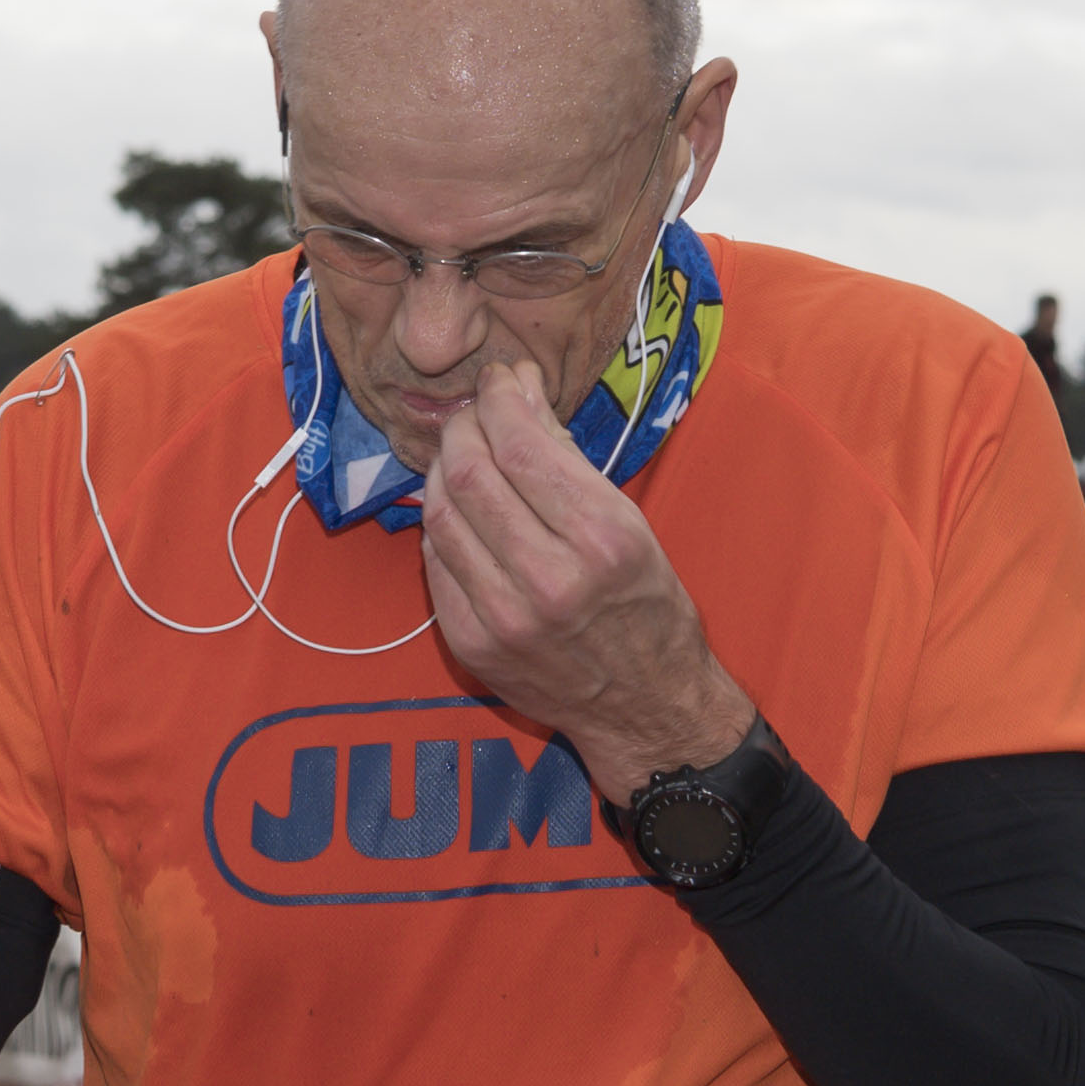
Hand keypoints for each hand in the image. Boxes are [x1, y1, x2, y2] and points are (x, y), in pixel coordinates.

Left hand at [421, 374, 750, 796]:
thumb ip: (569, 459)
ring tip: (461, 452)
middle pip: (471, 474)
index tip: (499, 380)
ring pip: (440, 514)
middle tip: (474, 412)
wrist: (643, 706)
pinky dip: (441, 523)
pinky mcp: (470, 643)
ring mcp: (502, 617)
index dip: (501, 400)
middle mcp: (549, 579)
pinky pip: (436, 562)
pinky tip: (458, 508)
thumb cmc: (648, 609)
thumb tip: (521, 393)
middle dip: (465, 426)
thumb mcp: (631, 525)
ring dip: (443, 469)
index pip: (523, 447)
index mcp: (602, 541)